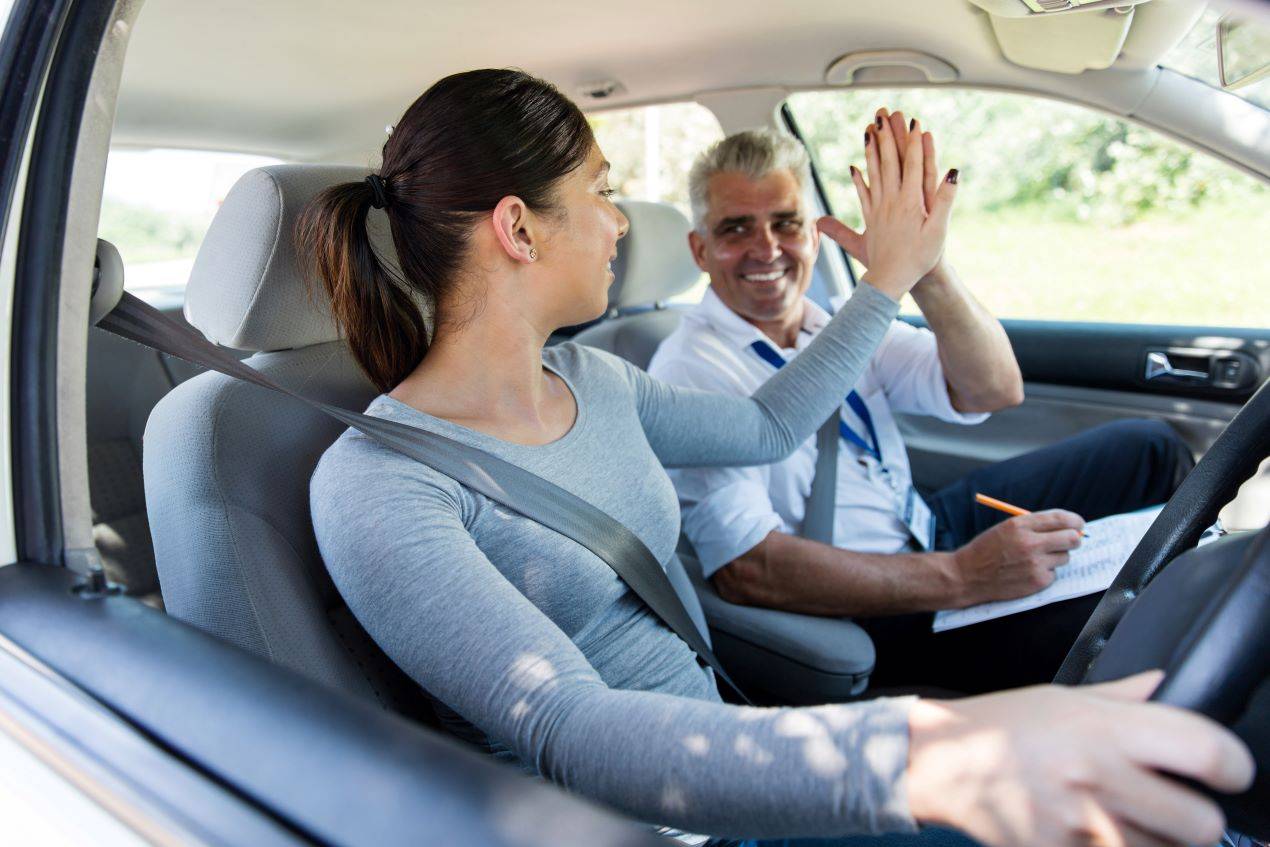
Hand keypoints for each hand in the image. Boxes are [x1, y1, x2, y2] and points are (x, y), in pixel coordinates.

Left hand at [817, 108, 955, 297]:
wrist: (892, 279)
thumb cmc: (919, 259)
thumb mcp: (938, 231)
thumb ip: (944, 201)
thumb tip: (953, 172)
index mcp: (910, 202)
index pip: (912, 164)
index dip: (913, 142)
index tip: (914, 121)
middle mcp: (891, 201)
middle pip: (889, 162)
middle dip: (887, 136)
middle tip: (884, 114)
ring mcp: (879, 209)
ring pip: (874, 173)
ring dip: (872, 150)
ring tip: (868, 130)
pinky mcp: (871, 220)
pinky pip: (864, 194)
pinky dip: (860, 179)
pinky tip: (855, 167)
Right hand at [906, 671, 1255, 846]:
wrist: (941, 761)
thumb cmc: (1003, 724)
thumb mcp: (1064, 695)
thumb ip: (1124, 697)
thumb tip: (1165, 683)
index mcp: (1106, 729)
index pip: (1210, 753)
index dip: (1233, 766)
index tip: (1225, 770)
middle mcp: (1101, 779)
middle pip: (1201, 823)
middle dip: (1196, 816)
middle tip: (1178, 805)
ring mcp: (1082, 826)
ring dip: (1157, 842)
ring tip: (1130, 821)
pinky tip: (1099, 833)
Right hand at [949, 510, 1084, 605]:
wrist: (967, 576)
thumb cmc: (987, 550)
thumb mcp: (1005, 528)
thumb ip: (1034, 526)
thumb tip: (1068, 527)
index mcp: (1020, 525)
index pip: (1060, 518)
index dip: (1074, 521)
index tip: (1078, 524)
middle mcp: (1029, 543)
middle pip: (1072, 538)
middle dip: (1074, 539)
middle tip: (1070, 541)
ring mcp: (1034, 564)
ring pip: (1065, 557)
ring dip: (1056, 558)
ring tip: (1035, 559)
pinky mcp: (1037, 581)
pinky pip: (1054, 574)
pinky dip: (1045, 573)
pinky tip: (1027, 572)